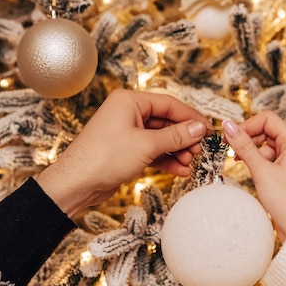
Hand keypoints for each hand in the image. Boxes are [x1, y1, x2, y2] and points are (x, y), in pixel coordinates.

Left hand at [36, 89, 211, 216]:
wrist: (77, 183)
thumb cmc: (103, 157)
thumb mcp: (146, 144)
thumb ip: (176, 135)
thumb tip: (199, 128)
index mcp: (129, 101)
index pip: (169, 104)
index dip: (191, 117)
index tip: (208, 129)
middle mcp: (128, 113)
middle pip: (167, 121)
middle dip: (185, 137)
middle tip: (200, 149)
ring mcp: (127, 133)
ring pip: (161, 138)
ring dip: (177, 150)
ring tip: (190, 162)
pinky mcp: (127, 151)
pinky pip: (153, 151)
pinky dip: (167, 160)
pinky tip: (180, 170)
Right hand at [222, 112, 285, 241]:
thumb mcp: (261, 170)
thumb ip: (244, 146)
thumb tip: (229, 126)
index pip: (268, 119)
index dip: (247, 125)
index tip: (231, 136)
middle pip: (268, 130)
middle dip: (248, 137)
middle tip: (231, 148)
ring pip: (268, 145)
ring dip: (253, 150)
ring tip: (240, 161)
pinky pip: (272, 158)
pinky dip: (260, 161)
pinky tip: (252, 171)